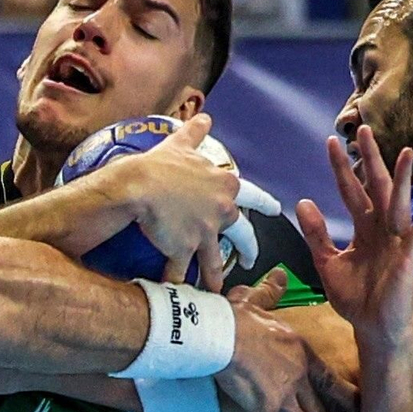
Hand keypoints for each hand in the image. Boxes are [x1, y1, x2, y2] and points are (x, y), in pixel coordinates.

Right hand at [116, 114, 278, 290]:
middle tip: (253, 258)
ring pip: (216, 260)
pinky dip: (180, 284)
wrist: (139, 185)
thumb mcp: (181, 144)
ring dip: (216, 277)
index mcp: (225, 185)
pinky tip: (179, 294)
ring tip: (217, 290)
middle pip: (243, 233)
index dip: (264, 204)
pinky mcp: (185, 250)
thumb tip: (205, 117)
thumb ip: (196, 133)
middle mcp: (221, 210)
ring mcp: (205, 233)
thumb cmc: (160, 164)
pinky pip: (184, 273)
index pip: (253, 196)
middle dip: (250, 248)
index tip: (274, 209)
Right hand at [216, 269, 338, 411]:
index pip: (324, 377)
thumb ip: (271, 292)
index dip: (339, 393)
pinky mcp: (264, 405)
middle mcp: (297, 374)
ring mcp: (283, 393)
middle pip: (318, 406)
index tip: (353, 405)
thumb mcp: (257, 300)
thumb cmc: (236, 314)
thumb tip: (279, 276)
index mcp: (299, 351)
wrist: (222, 330)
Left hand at [296, 126, 412, 348]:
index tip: (332, 143)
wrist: (372, 328)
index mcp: (363, 228)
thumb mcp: (327, 262)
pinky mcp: (409, 256)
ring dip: (403, 177)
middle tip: (363, 130)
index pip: (350, 190)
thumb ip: (316, 234)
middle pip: (375, 187)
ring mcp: (397, 240)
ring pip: (399, 202)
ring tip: (405, 151)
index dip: (342, 168)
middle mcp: (381, 228)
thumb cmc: (355, 298)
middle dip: (370, 159)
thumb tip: (303, 201)